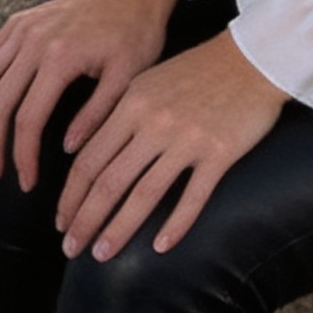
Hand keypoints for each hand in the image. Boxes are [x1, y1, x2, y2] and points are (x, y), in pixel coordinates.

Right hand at [0, 0, 178, 191]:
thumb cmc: (136, 34)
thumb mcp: (128, 78)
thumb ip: (97, 115)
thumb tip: (65, 149)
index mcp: (61, 57)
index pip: (28, 119)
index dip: (23, 156)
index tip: (28, 183)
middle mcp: (33, 40)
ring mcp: (22, 27)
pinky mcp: (18, 21)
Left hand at [55, 29, 286, 262]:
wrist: (252, 57)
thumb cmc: (197, 71)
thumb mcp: (149, 83)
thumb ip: (118, 115)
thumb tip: (85, 153)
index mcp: (132, 103)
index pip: (90, 159)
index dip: (71, 196)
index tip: (60, 222)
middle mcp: (155, 122)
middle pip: (109, 181)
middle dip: (85, 219)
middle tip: (70, 249)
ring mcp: (188, 138)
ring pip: (144, 194)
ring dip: (119, 229)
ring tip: (101, 254)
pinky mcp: (220, 152)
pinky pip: (192, 197)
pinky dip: (175, 225)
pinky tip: (160, 247)